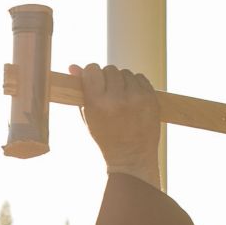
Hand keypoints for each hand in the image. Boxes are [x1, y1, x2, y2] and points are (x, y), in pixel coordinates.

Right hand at [68, 64, 160, 186]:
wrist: (132, 157)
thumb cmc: (106, 138)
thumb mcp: (89, 116)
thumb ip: (81, 91)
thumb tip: (73, 66)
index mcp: (98, 103)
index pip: (92, 69)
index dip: (92, 74)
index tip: (94, 81)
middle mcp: (118, 98)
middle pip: (110, 69)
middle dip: (108, 79)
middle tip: (109, 95)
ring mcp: (137, 98)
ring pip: (126, 72)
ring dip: (123, 82)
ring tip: (122, 99)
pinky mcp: (152, 99)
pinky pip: (141, 78)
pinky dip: (136, 85)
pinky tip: (133, 99)